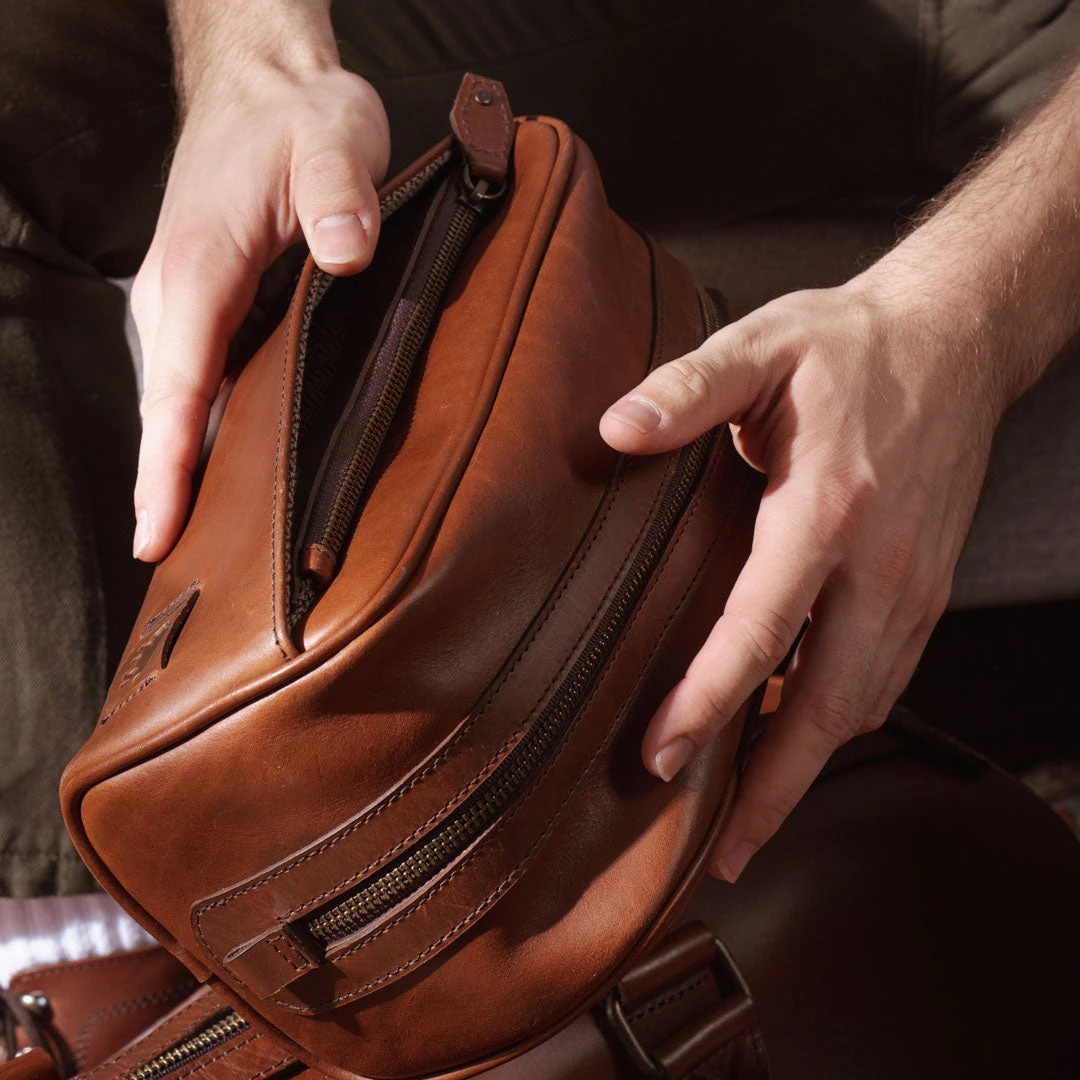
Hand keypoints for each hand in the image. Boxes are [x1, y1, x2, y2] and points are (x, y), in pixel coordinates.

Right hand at [131, 29, 389, 560]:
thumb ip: (339, 195)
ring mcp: (185, 305)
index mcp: (199, 269)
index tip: (157, 534)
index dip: (168, 466)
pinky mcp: (204, 308)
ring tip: (209, 550)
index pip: (178, 387)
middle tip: (195, 578)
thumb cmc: (295, 120)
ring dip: (185, 472)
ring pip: (180, 405)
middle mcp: (175, 297)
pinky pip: (199, 385)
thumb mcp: (332, 138)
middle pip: (169, 414)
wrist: (262, 91)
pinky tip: (231, 475)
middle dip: (171, 494)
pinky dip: (205, 436)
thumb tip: (344, 253)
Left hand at [600, 268, 1003, 881]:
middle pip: (826, 704)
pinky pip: (883, 679)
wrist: (955, 337)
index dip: (711, 701)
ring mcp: (913, 584)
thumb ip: (689, 388)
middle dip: (773, 787)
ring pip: (860, 705)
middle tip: (719, 854)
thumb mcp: (762, 345)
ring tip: (753, 821)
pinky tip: (797, 740)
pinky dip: (837, 725)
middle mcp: (882, 565)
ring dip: (807, 768)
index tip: (662, 755)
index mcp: (831, 509)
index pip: (762, 629)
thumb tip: (618, 429)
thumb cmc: (852, 347)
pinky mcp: (924, 589)